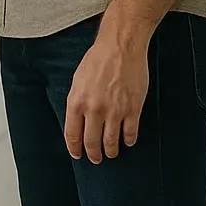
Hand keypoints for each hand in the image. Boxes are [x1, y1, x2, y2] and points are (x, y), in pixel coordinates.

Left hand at [64, 36, 149, 163]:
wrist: (120, 46)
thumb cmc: (98, 59)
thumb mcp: (78, 80)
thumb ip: (77, 101)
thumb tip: (78, 119)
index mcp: (77, 102)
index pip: (72, 134)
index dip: (75, 148)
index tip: (77, 154)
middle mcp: (94, 110)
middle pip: (92, 142)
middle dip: (93, 154)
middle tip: (96, 159)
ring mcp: (114, 111)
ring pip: (111, 142)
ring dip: (111, 151)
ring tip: (111, 153)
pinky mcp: (132, 109)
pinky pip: (130, 133)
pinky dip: (129, 140)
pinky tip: (128, 141)